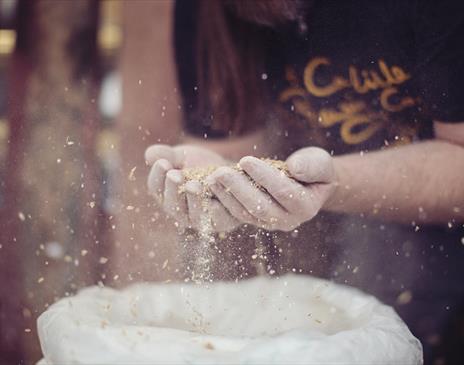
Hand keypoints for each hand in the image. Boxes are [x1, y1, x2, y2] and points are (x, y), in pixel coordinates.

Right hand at [145, 144, 240, 231]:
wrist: (229, 171)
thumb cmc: (200, 163)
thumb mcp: (183, 155)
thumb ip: (167, 154)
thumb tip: (149, 154)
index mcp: (165, 194)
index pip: (156, 187)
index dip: (158, 176)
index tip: (163, 163)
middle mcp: (180, 211)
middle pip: (172, 205)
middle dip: (173, 189)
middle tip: (175, 175)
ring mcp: (200, 220)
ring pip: (193, 216)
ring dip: (193, 200)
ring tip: (193, 185)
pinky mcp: (222, 222)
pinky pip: (217, 222)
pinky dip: (216, 213)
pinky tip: (215, 202)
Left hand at [205, 147, 336, 231]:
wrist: (308, 183)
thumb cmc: (314, 168)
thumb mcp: (320, 162)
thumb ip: (313, 165)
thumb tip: (296, 168)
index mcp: (306, 207)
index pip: (284, 193)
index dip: (264, 176)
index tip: (245, 160)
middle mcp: (288, 221)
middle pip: (260, 207)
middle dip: (238, 188)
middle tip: (220, 172)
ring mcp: (270, 223)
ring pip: (245, 213)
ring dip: (226, 195)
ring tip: (212, 177)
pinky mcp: (255, 221)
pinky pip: (237, 214)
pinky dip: (223, 200)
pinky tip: (211, 185)